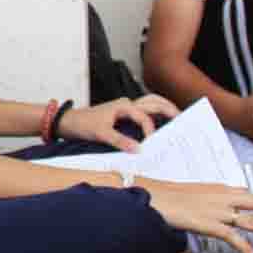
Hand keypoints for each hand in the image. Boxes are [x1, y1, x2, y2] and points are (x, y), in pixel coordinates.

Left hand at [61, 95, 176, 151]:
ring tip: (178, 117)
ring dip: (164, 108)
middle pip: (153, 102)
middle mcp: (127, 105)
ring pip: (150, 104)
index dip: (150, 130)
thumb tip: (139, 150)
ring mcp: (126, 108)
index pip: (144, 116)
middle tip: (183, 118)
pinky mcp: (124, 114)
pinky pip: (144, 112)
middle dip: (169, 108)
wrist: (69, 122)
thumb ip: (120, 141)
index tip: (151, 144)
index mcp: (123, 106)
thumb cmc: (83, 124)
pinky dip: (156, 115)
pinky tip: (162, 124)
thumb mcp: (100, 133)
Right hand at [140, 180, 252, 252]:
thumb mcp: (196, 197)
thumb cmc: (168, 197)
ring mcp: (216, 210)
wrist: (150, 196)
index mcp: (221, 189)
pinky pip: (230, 237)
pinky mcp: (206, 223)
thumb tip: (224, 213)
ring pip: (250, 219)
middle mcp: (223, 197)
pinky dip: (243, 247)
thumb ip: (213, 203)